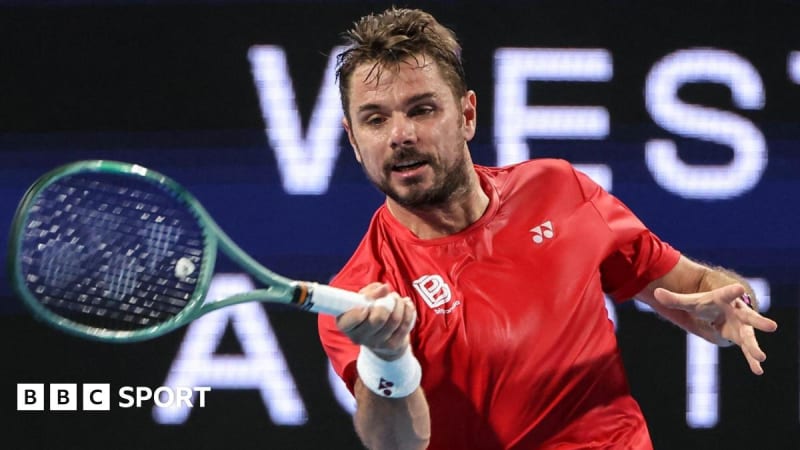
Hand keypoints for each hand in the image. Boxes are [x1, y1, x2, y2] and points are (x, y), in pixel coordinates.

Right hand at [336, 282, 416, 360]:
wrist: (379, 336)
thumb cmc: (368, 311)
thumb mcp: (363, 298)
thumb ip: (370, 291)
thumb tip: (385, 289)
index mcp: (345, 324)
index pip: (352, 318)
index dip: (362, 310)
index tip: (368, 304)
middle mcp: (358, 337)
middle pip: (378, 319)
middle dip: (389, 302)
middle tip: (391, 296)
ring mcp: (376, 344)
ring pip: (394, 320)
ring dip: (400, 304)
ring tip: (398, 299)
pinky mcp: (392, 346)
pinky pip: (405, 326)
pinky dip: (408, 311)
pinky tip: (406, 305)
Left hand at [654, 284, 777, 374]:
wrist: (718, 310)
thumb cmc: (706, 303)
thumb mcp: (690, 302)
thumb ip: (674, 299)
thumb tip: (656, 293)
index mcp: (725, 299)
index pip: (727, 294)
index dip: (732, 291)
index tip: (739, 288)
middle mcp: (738, 312)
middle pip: (749, 316)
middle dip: (759, 321)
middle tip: (772, 326)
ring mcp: (741, 326)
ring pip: (750, 336)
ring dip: (755, 346)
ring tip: (761, 356)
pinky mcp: (740, 338)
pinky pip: (747, 350)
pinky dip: (751, 360)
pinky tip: (758, 370)